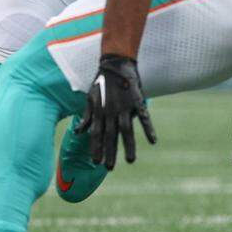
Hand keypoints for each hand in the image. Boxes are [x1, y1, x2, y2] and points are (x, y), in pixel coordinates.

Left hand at [77, 54, 156, 169]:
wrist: (115, 63)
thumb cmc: (101, 82)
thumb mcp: (89, 98)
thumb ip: (87, 116)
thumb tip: (79, 132)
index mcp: (99, 111)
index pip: (96, 134)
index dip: (96, 148)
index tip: (95, 163)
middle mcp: (110, 111)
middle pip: (110, 135)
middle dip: (109, 152)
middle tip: (108, 168)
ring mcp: (124, 106)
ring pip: (126, 130)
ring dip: (128, 146)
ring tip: (130, 161)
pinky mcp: (137, 100)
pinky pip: (143, 117)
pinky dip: (148, 128)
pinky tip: (153, 141)